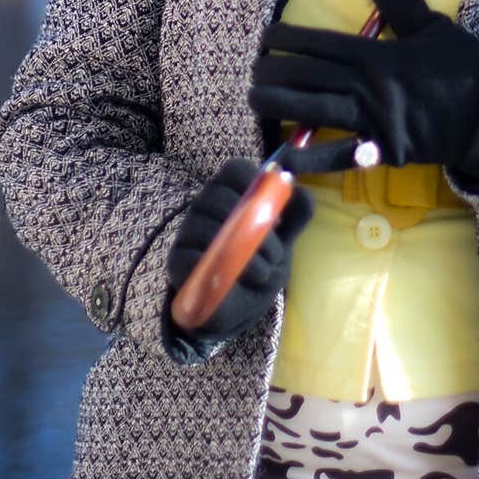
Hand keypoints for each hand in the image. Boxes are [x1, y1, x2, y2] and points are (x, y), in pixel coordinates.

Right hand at [164, 158, 312, 359]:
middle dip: (256, 226)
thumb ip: (296, 215)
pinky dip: (223, 270)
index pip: (235, 170)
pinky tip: (237, 280)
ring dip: (246, 253)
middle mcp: (205, 206)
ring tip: (262, 272)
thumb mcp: (283, 241)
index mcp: (230, 193)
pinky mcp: (177, 260)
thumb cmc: (257, 265)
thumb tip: (302, 191)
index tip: (277, 212)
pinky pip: (195, 256)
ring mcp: (188, 231)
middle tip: (275, 253)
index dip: (257, 183)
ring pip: (210, 227)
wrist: (235, 309)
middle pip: (221, 196)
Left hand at [249, 0, 478, 188]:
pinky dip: (311, 159)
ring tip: (255, 99)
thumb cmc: (462, 66)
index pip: (321, 44)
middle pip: (309, 77)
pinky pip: (340, 157)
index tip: (267, 38)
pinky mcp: (384, 151)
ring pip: (316, 112)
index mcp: (379, 55)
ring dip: (280, 106)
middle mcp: (371, 87)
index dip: (289, 40)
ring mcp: (375, 122)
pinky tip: (284, 157)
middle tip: (254, 69)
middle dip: (275, 72)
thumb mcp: (431, 24)